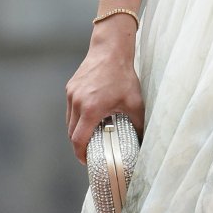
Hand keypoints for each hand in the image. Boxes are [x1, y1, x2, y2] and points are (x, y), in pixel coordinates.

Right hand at [66, 22, 144, 164]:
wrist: (110, 51)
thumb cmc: (123, 76)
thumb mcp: (135, 102)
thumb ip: (138, 124)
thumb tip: (143, 140)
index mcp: (91, 109)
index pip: (79, 140)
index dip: (81, 154)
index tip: (87, 161)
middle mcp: (77, 103)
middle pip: (71, 133)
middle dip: (79, 145)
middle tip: (90, 152)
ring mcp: (71, 95)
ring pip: (69, 121)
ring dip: (77, 132)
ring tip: (89, 137)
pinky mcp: (70, 88)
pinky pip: (70, 110)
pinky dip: (77, 119)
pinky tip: (88, 120)